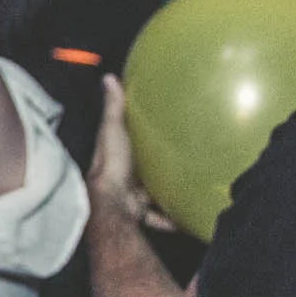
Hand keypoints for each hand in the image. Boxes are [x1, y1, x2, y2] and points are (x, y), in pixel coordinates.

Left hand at [88, 76, 175, 232]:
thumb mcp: (113, 130)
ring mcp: (130, 194)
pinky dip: (171, 218)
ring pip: (148, 192)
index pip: (120, 139)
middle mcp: (121, 175)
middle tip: (171, 158)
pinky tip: (185, 217)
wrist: (114, 204)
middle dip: (151, 165)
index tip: (146, 126)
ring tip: (184, 185)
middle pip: (137, 167)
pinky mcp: (140, 211)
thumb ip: (114, 107)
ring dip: (162, 191)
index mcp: (114, 153)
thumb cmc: (112, 165)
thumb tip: (109, 78)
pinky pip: (159, 216)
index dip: (130, 132)